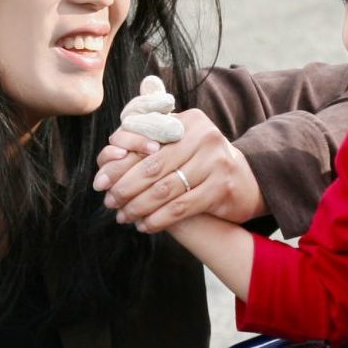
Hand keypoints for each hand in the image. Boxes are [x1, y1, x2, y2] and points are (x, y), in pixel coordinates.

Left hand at [93, 107, 264, 232]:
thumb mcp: (181, 141)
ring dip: (138, 207)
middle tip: (109, 202)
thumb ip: (149, 136)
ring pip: (165, 190)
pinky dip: (159, 219)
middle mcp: (204, 136)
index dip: (119, 162)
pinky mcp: (221, 188)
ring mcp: (215, 161)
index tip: (101, 181)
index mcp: (188, 120)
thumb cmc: (202, 162)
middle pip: (152, 167)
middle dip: (125, 188)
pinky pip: (181, 208)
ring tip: (123, 217)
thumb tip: (111, 142)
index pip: (144, 141)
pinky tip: (145, 226)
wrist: (245, 182)